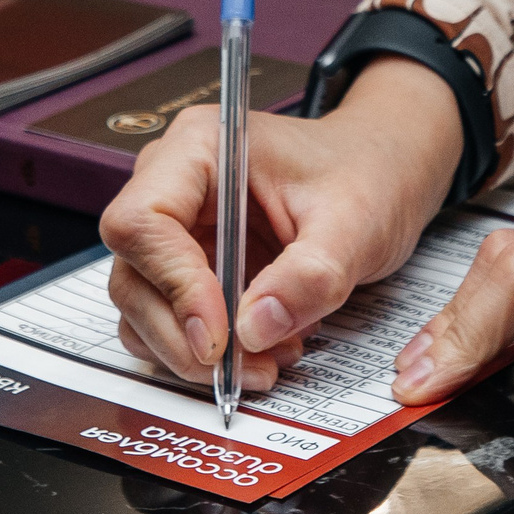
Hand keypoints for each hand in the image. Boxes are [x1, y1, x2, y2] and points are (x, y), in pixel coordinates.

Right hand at [101, 56, 462, 393]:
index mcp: (200, 147)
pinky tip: (263, 346)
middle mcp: (174, 184)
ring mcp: (177, 227)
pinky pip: (171, 319)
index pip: (143, 222)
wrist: (380, 170)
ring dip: (193, 352)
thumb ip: (309, 274)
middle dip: (185, 335)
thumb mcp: (354, 222)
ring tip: (267, 358)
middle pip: (133, 273)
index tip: (220, 335)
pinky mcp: (189, 264)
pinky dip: (206, 351)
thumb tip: (254, 329)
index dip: (173, 285)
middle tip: (247, 366)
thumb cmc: (365, 173)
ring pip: (143, 307)